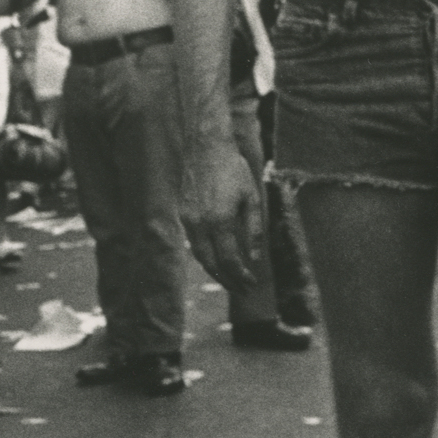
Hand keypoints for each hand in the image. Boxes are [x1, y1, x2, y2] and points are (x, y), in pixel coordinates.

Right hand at [181, 140, 261, 294]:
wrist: (205, 148)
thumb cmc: (233, 170)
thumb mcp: (252, 198)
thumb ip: (253, 230)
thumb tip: (255, 258)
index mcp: (220, 220)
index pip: (230, 260)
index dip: (241, 275)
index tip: (252, 283)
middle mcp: (200, 224)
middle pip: (212, 263)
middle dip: (227, 280)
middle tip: (242, 290)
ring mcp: (188, 220)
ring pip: (200, 255)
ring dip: (215, 271)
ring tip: (231, 279)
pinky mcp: (183, 214)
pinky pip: (194, 242)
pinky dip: (206, 255)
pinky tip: (218, 258)